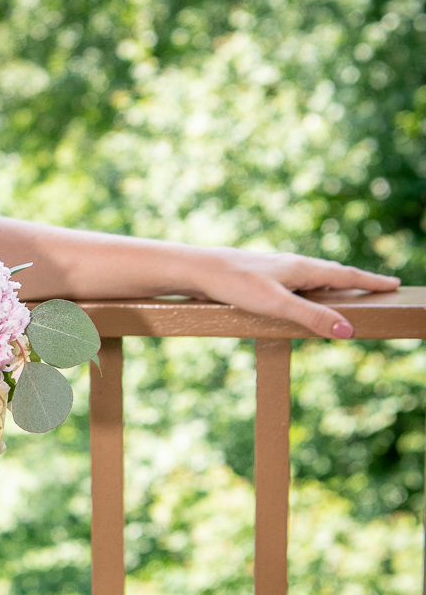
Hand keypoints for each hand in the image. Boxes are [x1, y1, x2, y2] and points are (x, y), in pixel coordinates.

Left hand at [183, 247, 399, 339]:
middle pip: (334, 274)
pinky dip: (311, 291)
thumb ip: (312, 317)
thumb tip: (347, 330)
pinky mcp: (263, 277)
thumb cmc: (236, 284)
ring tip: (349, 294)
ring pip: (315, 279)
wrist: (199, 269)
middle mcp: (294, 265)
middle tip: (379, 287)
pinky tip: (304, 297)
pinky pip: (297, 284)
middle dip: (357, 282)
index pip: (347, 274)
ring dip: (334, 286)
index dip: (371, 280)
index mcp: (304, 268)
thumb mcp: (277, 304)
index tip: (394, 283)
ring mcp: (278, 270)